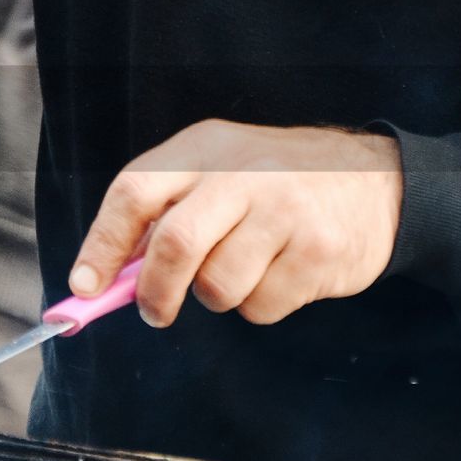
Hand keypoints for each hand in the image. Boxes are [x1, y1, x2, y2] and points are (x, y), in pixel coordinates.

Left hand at [69, 120, 403, 326]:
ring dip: (217, 297)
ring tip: (241, 271)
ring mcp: (285, 210)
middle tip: (154, 312)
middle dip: (154, 291)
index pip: (135, 191)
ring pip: (218, 285)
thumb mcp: (215, 171)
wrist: (376, 180)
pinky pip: (262, 306)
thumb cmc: (272, 183)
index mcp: (203, 148)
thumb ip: (161, 213)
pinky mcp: (319, 251)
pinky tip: (281, 274)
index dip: (102, 244)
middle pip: (175, 244)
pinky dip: (259, 305)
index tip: (84, 287)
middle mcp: (242, 173)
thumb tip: (104, 277)